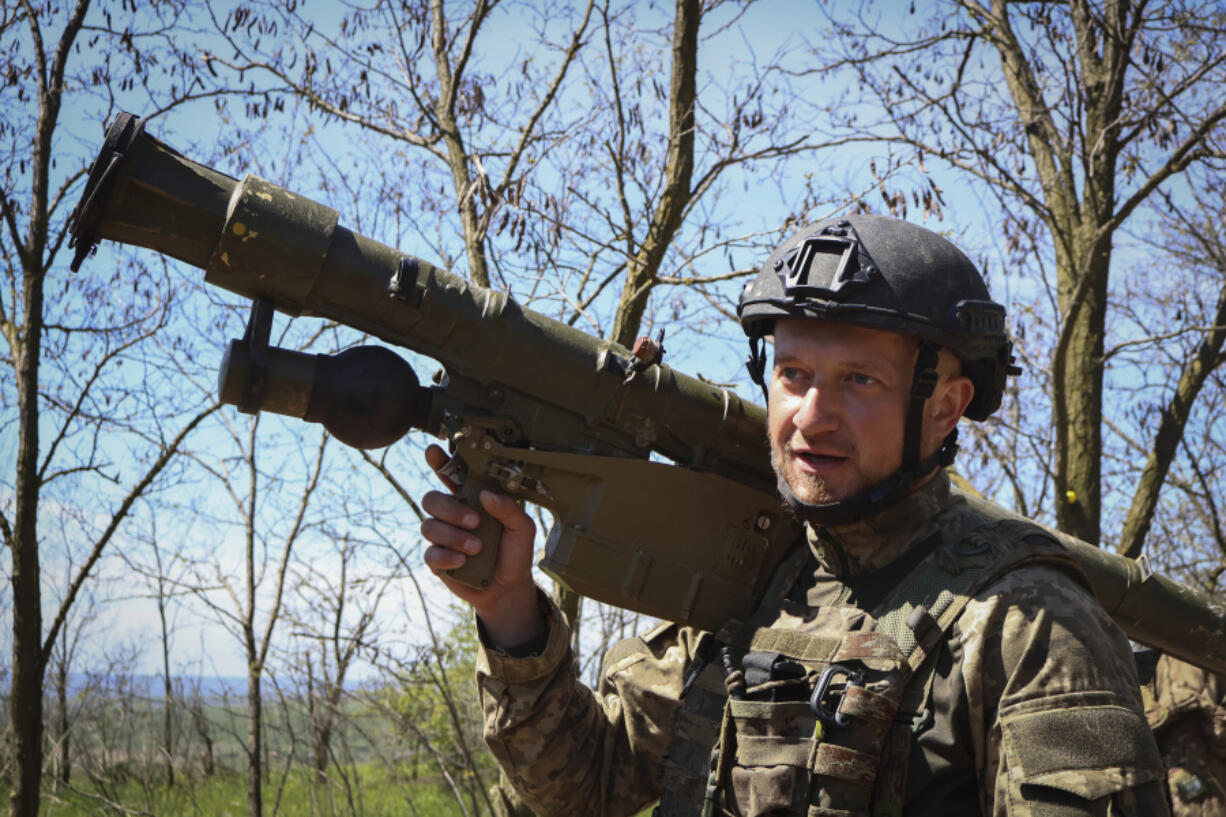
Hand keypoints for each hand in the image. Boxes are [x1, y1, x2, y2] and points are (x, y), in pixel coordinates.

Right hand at [421, 444, 545, 646]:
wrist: (509, 588)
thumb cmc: (514, 553)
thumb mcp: (523, 528)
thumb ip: (509, 508)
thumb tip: (487, 495)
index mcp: (472, 500)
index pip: (450, 476)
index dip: (440, 462)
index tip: (434, 452)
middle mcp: (453, 514)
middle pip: (431, 499)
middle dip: (450, 509)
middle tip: (475, 521)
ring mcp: (442, 537)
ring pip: (429, 526)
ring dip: (454, 536)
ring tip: (477, 548)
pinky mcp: (437, 560)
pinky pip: (430, 552)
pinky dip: (447, 556)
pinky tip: (463, 561)